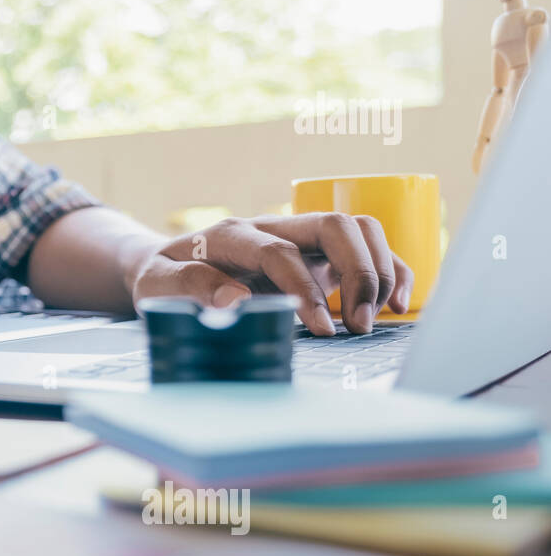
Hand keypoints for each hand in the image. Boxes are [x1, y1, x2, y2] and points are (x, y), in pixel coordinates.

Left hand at [127, 213, 413, 335]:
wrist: (166, 265)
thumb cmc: (162, 277)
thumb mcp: (158, 284)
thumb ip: (190, 287)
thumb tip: (235, 299)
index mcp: (232, 234)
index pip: (280, 252)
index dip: (305, 289)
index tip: (321, 329)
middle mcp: (271, 227)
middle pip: (334, 226)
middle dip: (358, 273)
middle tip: (356, 326)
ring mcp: (298, 238)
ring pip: (357, 230)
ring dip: (378, 270)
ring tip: (372, 320)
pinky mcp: (315, 254)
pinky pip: (365, 248)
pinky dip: (390, 270)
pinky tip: (397, 304)